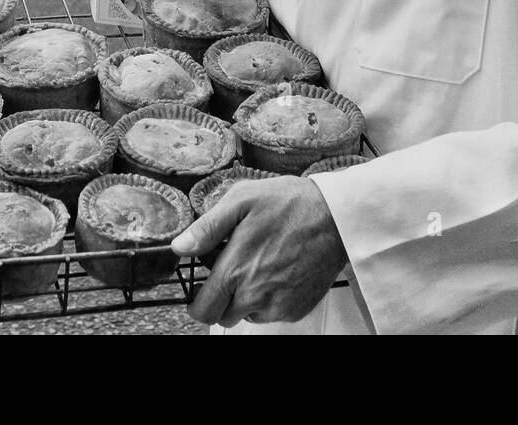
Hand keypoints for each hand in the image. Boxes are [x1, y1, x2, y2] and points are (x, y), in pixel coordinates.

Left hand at [170, 177, 347, 326]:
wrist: (336, 217)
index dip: (197, 302)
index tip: (201, 288)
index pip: (204, 309)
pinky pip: (272, 313)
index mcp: (237, 268)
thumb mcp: (241, 200)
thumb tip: (180, 246)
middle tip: (231, 270)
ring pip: (247, 315)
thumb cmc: (289, 203)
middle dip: (221, 299)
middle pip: (223, 317)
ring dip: (245, 298)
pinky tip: (276, 270)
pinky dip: (268, 299)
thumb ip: (207, 227)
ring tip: (257, 264)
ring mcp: (278, 305)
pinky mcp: (297, 308)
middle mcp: (256, 294)